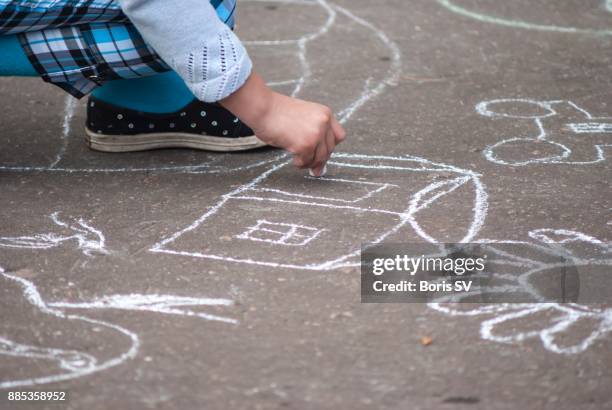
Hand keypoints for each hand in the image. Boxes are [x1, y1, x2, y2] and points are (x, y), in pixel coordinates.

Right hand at [220, 72, 345, 174]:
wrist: (263, 108)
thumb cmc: (277, 112)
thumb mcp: (303, 116)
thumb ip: (313, 131)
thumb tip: (319, 159)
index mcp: (325, 113)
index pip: (339, 136)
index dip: (330, 146)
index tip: (322, 153)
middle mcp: (324, 123)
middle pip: (329, 149)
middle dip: (321, 160)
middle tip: (315, 170)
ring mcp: (315, 134)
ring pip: (320, 158)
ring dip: (309, 163)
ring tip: (299, 161)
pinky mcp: (305, 145)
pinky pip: (306, 161)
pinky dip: (300, 163)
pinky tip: (293, 159)